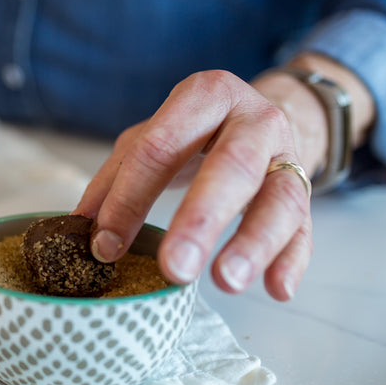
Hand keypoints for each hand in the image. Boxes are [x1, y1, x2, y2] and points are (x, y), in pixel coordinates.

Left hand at [73, 70, 314, 300]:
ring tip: (226, 283)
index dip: (130, 197)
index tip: (105, 246)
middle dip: (200, 219)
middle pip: (231, 166)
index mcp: (205, 94)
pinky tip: (276, 290)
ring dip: (254, 243)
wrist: (262, 115)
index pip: (161, 146)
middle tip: (175, 268)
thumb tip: (79, 229)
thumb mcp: (152, 137)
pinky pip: (304, 228)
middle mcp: (254, 119)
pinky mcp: (306, 189)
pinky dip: (292, 260)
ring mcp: (287, 155)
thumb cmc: (196, 131)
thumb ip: (116, 179)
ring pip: (280, 198)